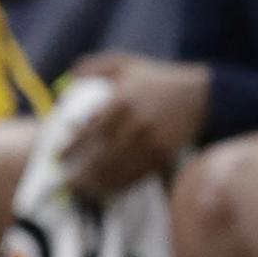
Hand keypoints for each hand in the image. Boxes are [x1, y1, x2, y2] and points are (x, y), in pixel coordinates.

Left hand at [61, 55, 210, 197]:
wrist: (201, 96)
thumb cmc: (155, 79)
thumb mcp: (123, 64)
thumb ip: (93, 67)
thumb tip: (67, 77)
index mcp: (122, 102)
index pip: (91, 129)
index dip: (73, 146)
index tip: (57, 156)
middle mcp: (136, 125)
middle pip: (104, 154)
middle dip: (82, 172)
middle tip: (64, 183)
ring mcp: (152, 143)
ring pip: (121, 169)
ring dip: (100, 184)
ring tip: (82, 192)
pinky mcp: (165, 156)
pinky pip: (139, 175)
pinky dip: (122, 185)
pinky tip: (108, 191)